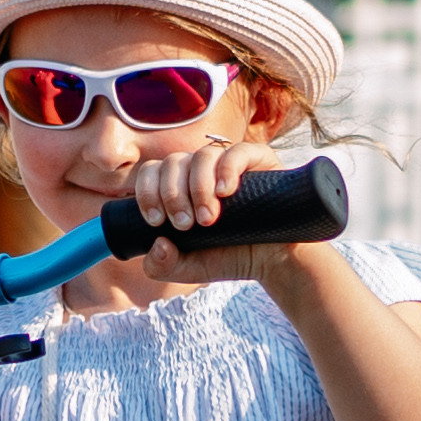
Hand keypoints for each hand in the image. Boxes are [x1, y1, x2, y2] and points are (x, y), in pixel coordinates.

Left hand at [118, 135, 309, 284]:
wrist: (273, 261)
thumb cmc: (229, 258)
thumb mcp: (189, 269)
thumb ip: (161, 266)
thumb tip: (158, 244)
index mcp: (180, 187)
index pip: (153, 172)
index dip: (147, 192)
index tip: (157, 221)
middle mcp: (201, 170)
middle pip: (173, 162)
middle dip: (172, 195)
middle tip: (186, 225)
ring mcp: (229, 163)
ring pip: (202, 156)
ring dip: (198, 188)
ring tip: (209, 220)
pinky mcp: (259, 160)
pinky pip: (237, 151)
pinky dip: (227, 169)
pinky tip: (226, 192)